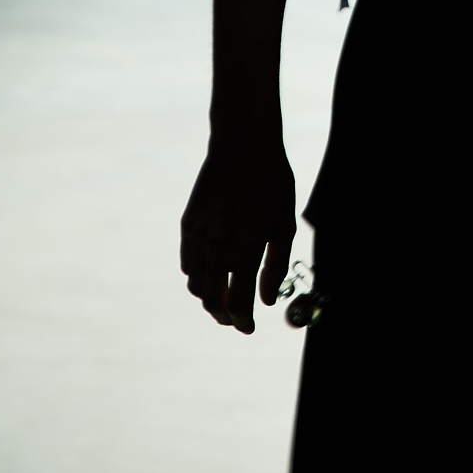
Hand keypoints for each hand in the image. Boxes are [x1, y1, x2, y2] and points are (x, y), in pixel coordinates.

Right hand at [180, 137, 295, 333]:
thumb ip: (275, 266)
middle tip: (235, 318)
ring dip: (208, 298)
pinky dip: (197, 276)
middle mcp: (218, 247)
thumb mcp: (285, 224)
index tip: (249, 328)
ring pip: (196, 286)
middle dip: (225, 316)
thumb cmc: (272, 182)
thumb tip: (266, 301)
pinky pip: (187, 263)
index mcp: (246, 249)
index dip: (243, 322)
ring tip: (224, 297)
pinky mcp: (187, 225)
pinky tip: (212, 273)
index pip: (239, 304)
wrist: (243, 145)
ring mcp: (198, 237)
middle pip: (213, 301)